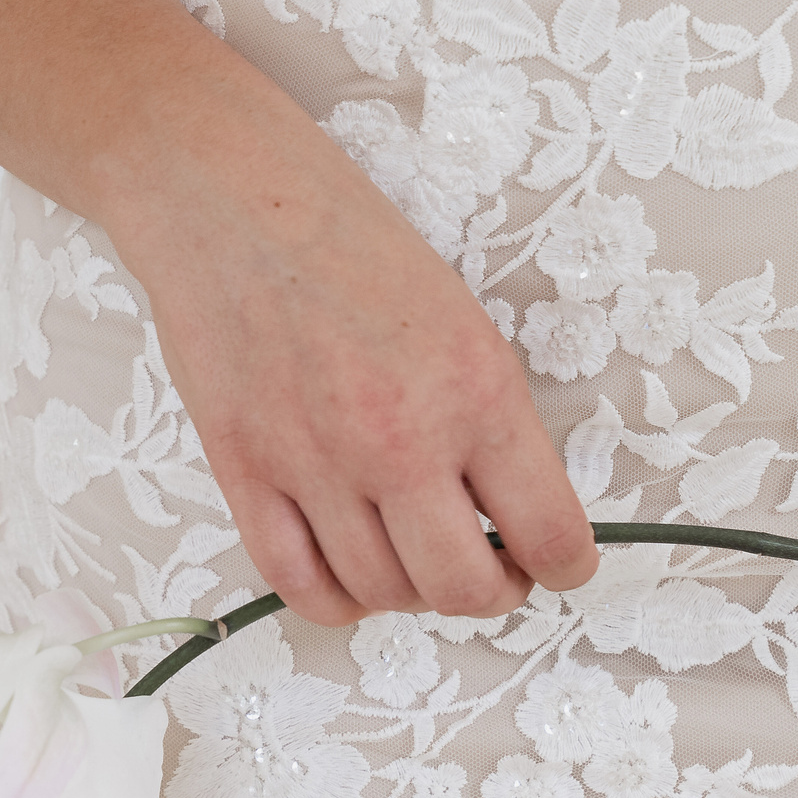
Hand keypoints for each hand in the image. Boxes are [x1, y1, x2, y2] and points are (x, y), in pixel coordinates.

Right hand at [102, 90, 599, 629]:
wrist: (232, 198)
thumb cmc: (349, 245)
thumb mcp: (462, 322)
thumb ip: (490, 424)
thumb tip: (513, 516)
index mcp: (477, 388)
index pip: (551, 533)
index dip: (566, 568)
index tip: (557, 564)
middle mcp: (401, 436)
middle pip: (463, 589)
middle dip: (490, 593)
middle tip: (489, 570)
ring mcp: (317, 462)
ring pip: (383, 594)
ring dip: (410, 591)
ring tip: (413, 552)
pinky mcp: (246, 472)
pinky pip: (300, 586)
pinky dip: (336, 599)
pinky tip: (351, 572)